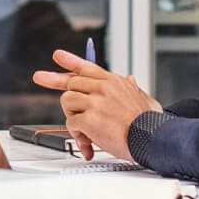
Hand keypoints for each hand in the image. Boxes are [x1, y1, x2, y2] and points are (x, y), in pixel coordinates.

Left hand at [32, 49, 161, 161]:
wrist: (154, 139)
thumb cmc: (150, 123)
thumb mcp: (144, 98)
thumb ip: (133, 88)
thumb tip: (129, 79)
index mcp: (113, 82)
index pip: (87, 67)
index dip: (70, 60)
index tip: (57, 55)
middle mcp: (102, 88)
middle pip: (70, 83)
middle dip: (59, 89)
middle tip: (45, 83)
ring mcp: (95, 102)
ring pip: (67, 101)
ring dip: (73, 117)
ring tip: (86, 129)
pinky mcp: (89, 119)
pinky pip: (71, 123)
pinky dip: (77, 135)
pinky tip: (89, 143)